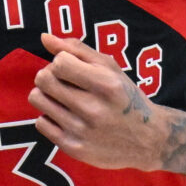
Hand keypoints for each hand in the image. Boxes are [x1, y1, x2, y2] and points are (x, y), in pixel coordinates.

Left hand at [30, 32, 166, 170]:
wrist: (148, 140)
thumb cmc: (125, 97)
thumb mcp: (110, 68)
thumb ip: (77, 49)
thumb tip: (44, 37)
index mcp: (106, 84)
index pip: (59, 62)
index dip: (60, 61)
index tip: (71, 68)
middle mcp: (94, 109)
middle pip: (43, 79)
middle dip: (49, 75)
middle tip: (63, 82)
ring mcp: (82, 131)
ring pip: (37, 99)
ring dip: (46, 95)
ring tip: (63, 99)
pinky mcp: (74, 148)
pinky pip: (40, 123)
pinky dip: (50, 117)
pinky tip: (67, 118)